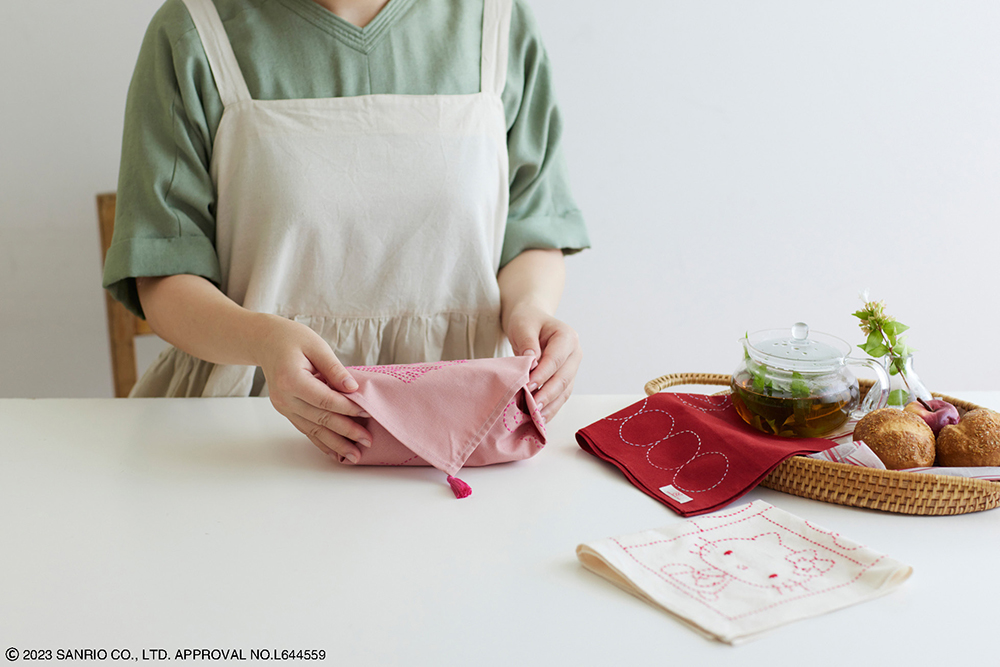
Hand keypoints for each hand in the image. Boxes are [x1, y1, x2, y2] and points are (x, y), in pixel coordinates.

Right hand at [255, 316, 372, 462]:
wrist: (265, 341)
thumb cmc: (291, 339)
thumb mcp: (316, 346)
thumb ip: (334, 369)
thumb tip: (353, 387)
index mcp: (290, 379)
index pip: (324, 399)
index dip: (347, 408)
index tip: (367, 413)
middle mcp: (284, 398)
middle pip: (320, 419)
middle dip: (346, 432)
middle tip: (367, 441)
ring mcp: (284, 407)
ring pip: (313, 430)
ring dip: (335, 444)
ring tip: (355, 456)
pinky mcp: (286, 411)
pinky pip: (306, 429)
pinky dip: (322, 442)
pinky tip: (336, 453)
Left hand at [504, 302, 581, 422]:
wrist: (532, 323)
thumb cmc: (528, 322)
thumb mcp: (523, 325)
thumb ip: (528, 342)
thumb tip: (531, 362)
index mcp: (567, 337)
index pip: (556, 359)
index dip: (543, 374)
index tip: (528, 386)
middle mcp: (574, 354)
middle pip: (563, 378)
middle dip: (547, 394)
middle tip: (532, 406)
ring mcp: (572, 368)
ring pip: (564, 391)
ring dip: (550, 405)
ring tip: (535, 417)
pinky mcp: (566, 380)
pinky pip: (560, 397)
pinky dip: (550, 408)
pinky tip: (540, 418)